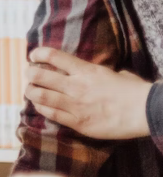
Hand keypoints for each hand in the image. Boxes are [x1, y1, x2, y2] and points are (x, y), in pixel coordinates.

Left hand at [25, 47, 152, 139]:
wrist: (146, 111)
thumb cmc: (134, 90)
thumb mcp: (113, 73)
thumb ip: (96, 72)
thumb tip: (90, 72)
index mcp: (86, 70)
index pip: (52, 56)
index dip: (37, 54)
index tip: (33, 55)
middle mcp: (76, 86)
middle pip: (39, 75)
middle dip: (29, 73)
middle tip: (30, 74)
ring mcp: (75, 105)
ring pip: (39, 95)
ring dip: (30, 91)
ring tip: (31, 90)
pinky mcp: (78, 123)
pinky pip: (51, 114)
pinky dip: (41, 108)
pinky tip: (40, 105)